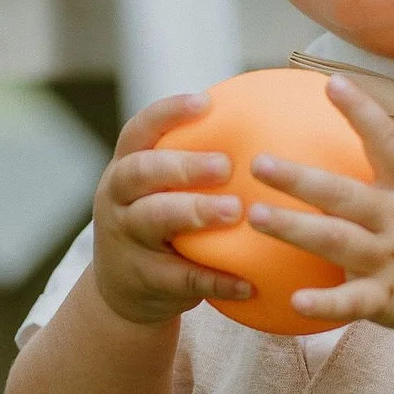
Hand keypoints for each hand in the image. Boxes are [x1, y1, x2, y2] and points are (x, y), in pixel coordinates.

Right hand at [92, 93, 253, 327]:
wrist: (122, 292)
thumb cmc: (163, 224)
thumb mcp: (165, 191)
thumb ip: (200, 164)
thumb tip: (276, 125)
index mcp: (126, 167)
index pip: (139, 130)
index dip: (168, 114)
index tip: (205, 102)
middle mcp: (117, 198)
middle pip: (140, 172)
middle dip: (181, 165)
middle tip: (224, 165)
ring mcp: (124, 238)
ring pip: (152, 220)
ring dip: (193, 213)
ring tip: (234, 212)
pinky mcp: (141, 279)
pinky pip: (180, 279)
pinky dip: (214, 280)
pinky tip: (249, 283)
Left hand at [249, 74, 393, 345]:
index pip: (388, 141)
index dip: (362, 111)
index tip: (333, 83)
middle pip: (345, 195)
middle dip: (300, 179)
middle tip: (258, 163)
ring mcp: (392, 261)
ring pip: (338, 241)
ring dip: (295, 229)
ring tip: (256, 216)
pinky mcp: (389, 300)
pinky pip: (353, 302)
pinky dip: (326, 303)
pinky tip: (295, 301)